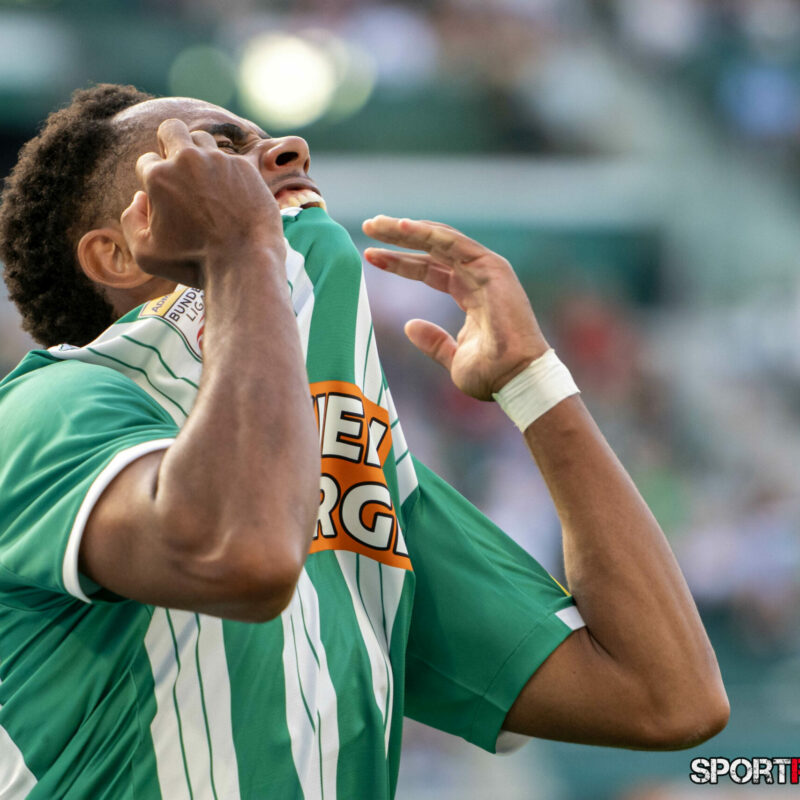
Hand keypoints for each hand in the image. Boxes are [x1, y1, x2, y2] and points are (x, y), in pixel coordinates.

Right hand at [121, 118, 283, 285]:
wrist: (245, 263)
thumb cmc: (194, 264)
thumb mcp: (146, 254)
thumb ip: (131, 222)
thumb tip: (139, 198)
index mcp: (159, 176)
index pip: (146, 161)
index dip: (152, 180)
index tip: (164, 198)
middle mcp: (188, 160)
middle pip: (171, 129)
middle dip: (170, 143)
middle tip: (179, 167)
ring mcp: (219, 160)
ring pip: (202, 140)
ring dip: (200, 155)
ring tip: (206, 182)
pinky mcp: (246, 167)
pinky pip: (232, 159)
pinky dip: (228, 173)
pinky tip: (232, 193)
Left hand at [362, 216, 548, 399]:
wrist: (516, 378)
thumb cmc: (492, 374)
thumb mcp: (453, 358)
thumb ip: (433, 341)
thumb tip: (409, 326)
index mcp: (471, 294)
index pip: (430, 270)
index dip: (400, 263)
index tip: (372, 257)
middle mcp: (478, 276)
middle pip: (431, 250)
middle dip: (398, 238)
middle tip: (368, 227)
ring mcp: (486, 269)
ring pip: (439, 240)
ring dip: (407, 229)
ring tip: (376, 224)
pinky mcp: (491, 266)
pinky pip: (453, 243)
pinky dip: (427, 233)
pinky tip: (402, 226)